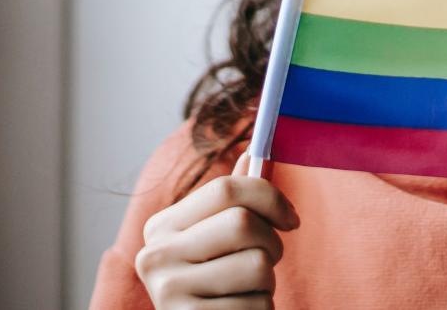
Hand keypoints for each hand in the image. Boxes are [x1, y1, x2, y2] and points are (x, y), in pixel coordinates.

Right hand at [135, 152, 299, 308]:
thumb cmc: (218, 284)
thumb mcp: (217, 240)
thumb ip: (232, 201)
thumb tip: (252, 151)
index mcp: (162, 226)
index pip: (225, 189)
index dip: (270, 197)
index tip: (291, 218)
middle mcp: (156, 255)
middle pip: (243, 223)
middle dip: (272, 243)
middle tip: (268, 261)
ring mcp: (168, 291)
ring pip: (257, 265)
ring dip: (267, 282)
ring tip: (247, 290)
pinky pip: (257, 304)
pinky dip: (261, 308)